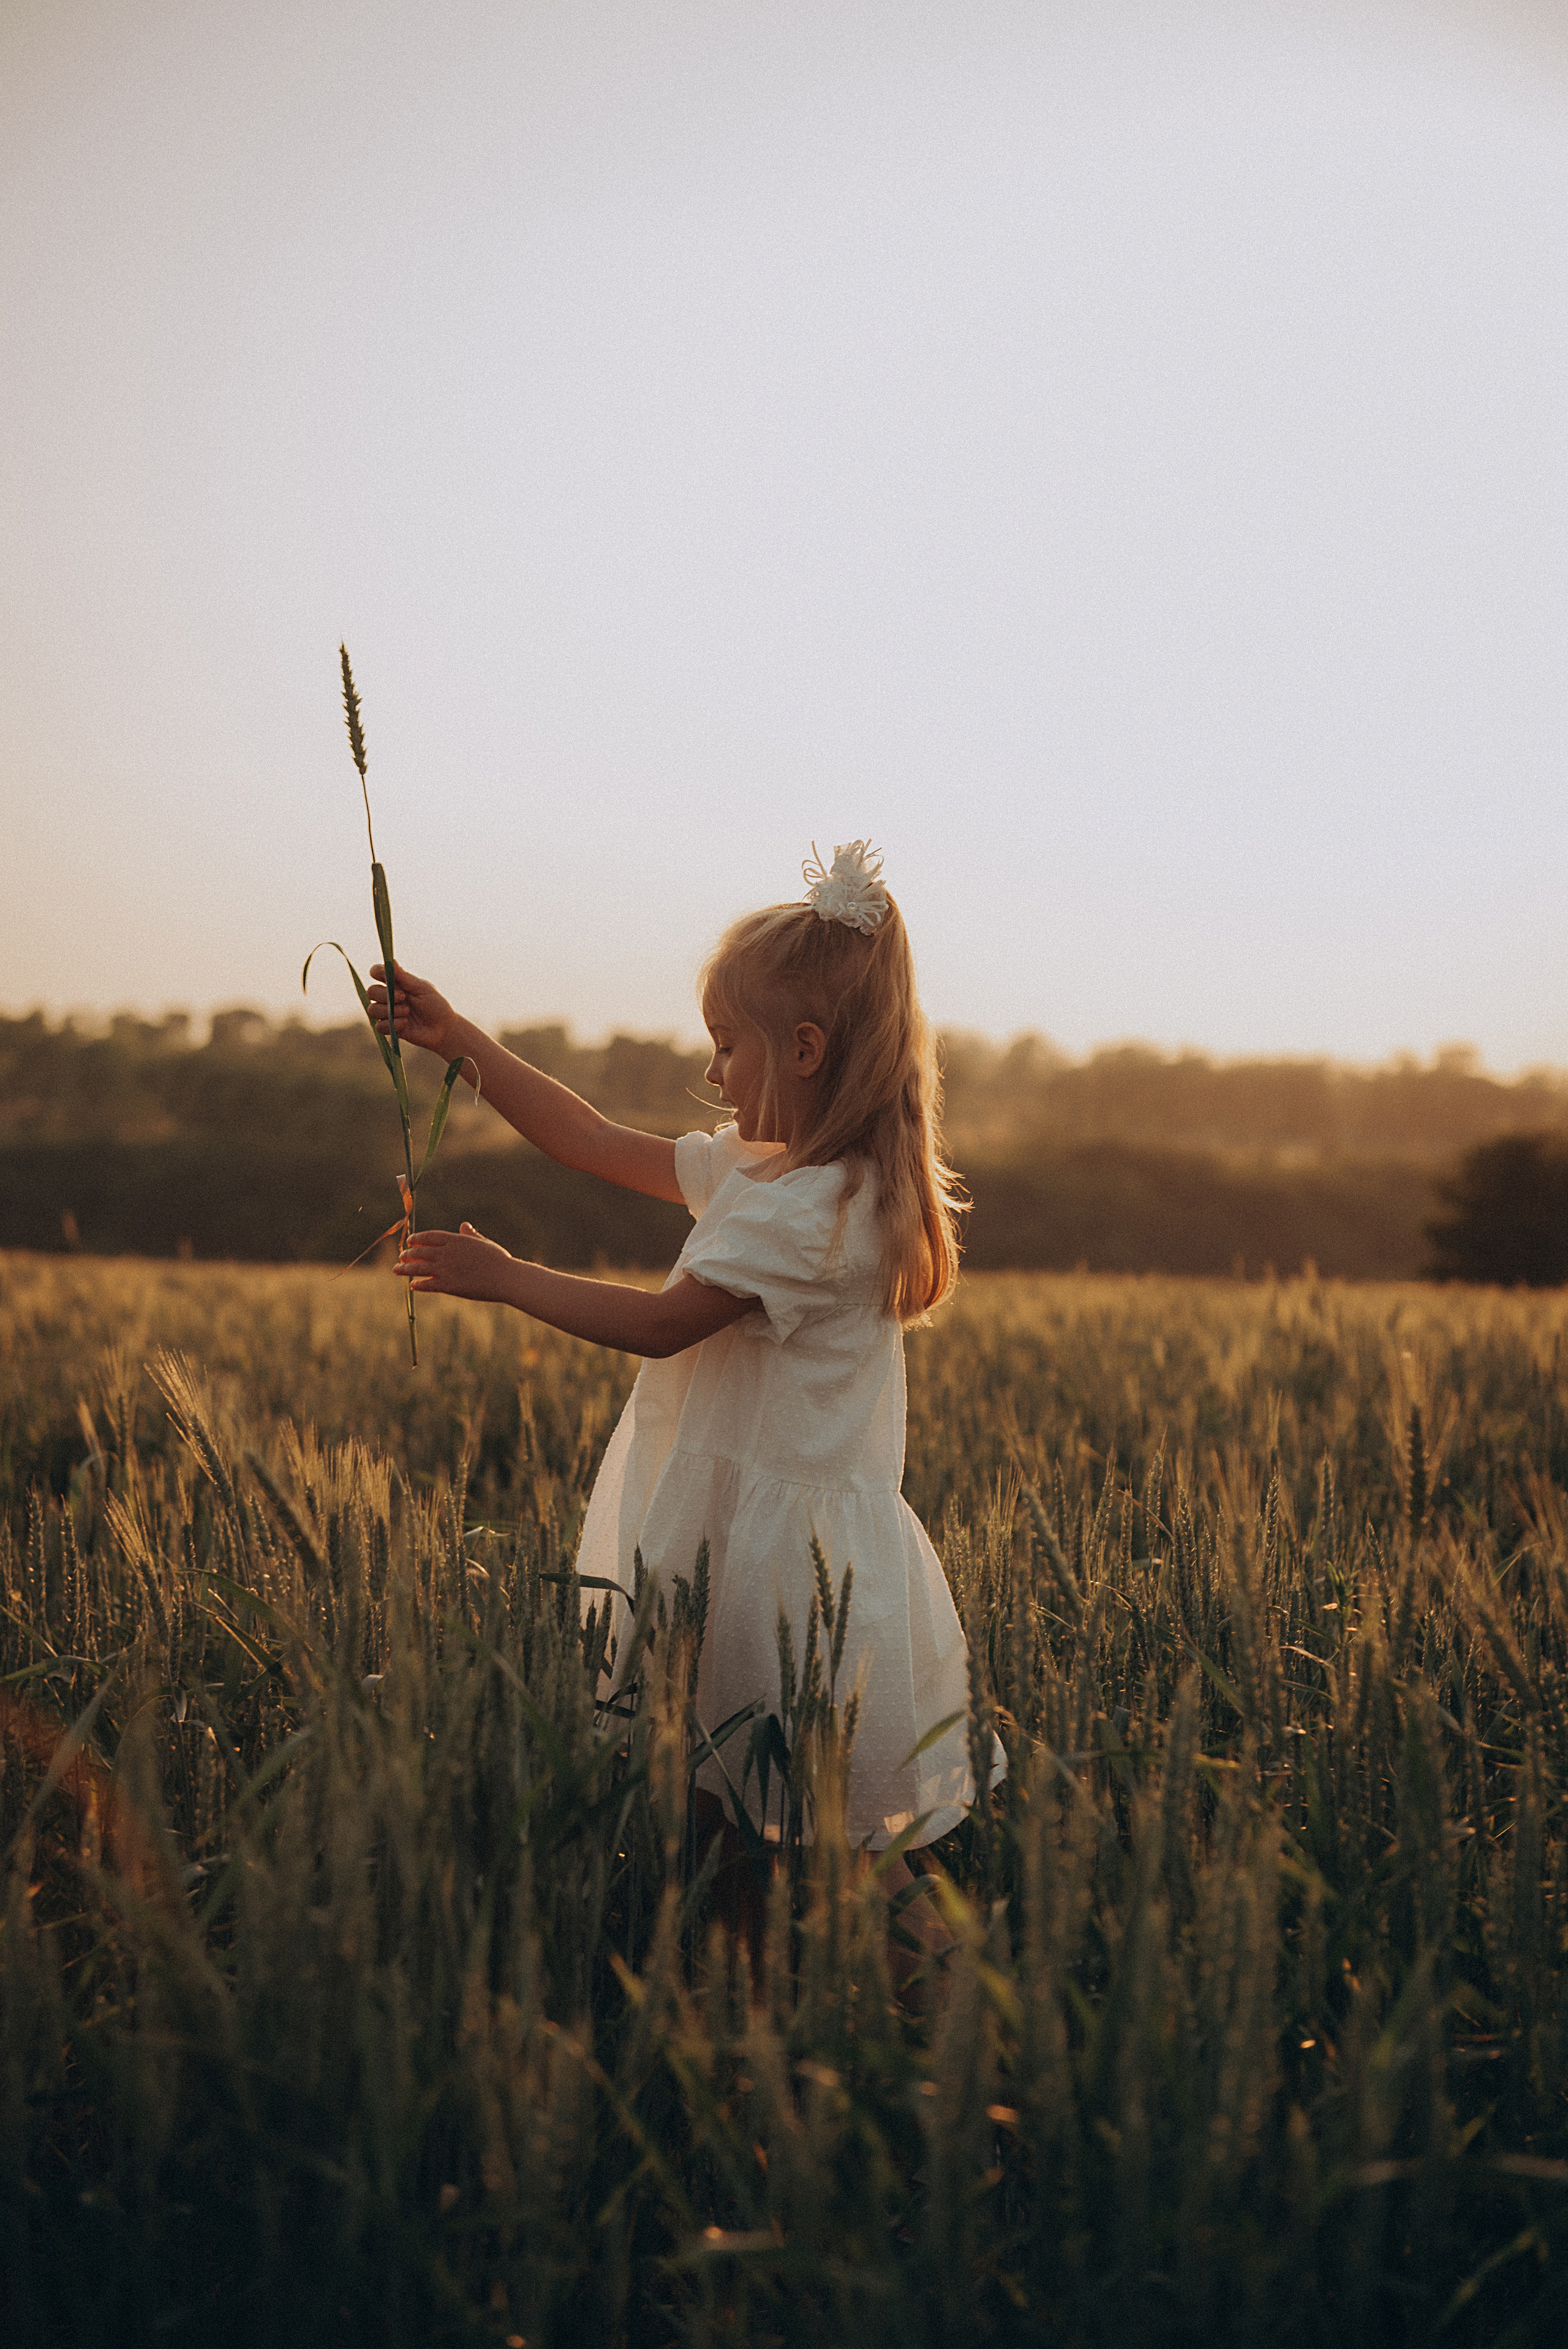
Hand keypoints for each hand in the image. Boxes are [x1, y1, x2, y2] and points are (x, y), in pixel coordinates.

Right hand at [367, 961, 460, 1058]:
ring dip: (390, 1011)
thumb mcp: (422, 988)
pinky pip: (379, 1026)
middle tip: (403, 998)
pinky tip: (405, 1023)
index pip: (377, 973)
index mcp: (396, 983)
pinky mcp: (389, 1028)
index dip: (376, 972)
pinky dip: (393, 1024)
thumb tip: (391, 960)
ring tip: (407, 1012)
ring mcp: (387, 1012)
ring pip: (372, 1010)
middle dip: (384, 995)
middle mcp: (389, 997)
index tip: (384, 976)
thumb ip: (405, 977)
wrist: (443, 1028)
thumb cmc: (435, 1005)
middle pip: (371, 991)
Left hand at [396, 1220, 515, 1302]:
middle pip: (420, 1252)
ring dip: (405, 1269)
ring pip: (419, 1268)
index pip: (429, 1236)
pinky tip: (413, 1285)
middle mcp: (447, 1253)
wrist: (505, 1277)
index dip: (417, 1238)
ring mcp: (446, 1269)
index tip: (409, 1241)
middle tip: (401, 1256)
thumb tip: (464, 1225)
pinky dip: (419, 1285)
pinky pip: (428, 1285)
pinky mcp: (448, 1285)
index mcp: (455, 1240)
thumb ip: (470, 1235)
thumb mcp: (483, 1243)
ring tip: (396, 1270)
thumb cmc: (498, 1259)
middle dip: (408, 1254)